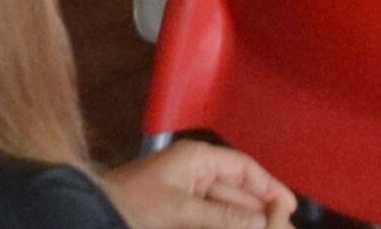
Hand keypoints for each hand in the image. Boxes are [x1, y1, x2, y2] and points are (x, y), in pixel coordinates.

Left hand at [100, 141, 292, 228]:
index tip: (288, 207)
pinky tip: (241, 228)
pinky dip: (225, 224)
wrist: (92, 215)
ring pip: (227, 209)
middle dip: (260, 210)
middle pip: (239, 191)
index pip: (243, 168)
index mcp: (196, 159)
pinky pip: (212, 217)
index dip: (269, 187)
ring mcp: (187, 193)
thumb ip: (222, 217)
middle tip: (280, 227)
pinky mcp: (180, 213)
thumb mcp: (180, 211)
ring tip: (266, 228)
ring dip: (244, 220)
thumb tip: (259, 222)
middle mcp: (195, 172)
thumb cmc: (129, 203)